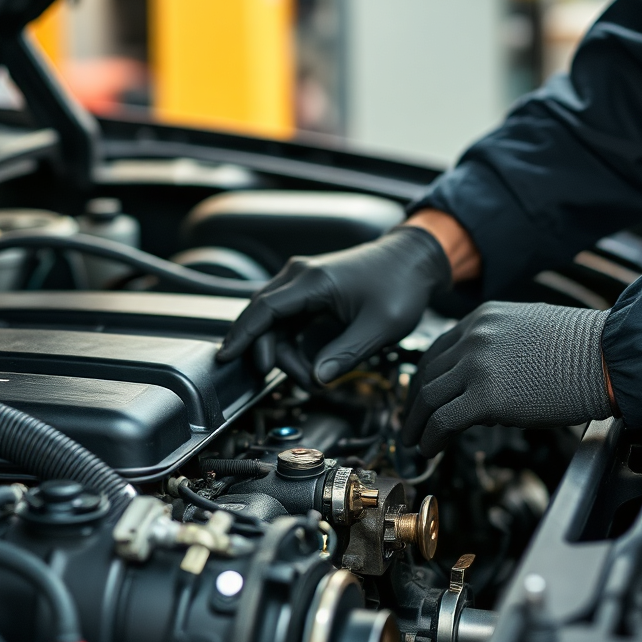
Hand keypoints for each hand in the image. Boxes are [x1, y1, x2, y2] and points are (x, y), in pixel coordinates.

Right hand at [216, 225, 451, 386]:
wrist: (414, 260)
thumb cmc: (401, 285)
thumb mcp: (380, 326)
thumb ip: (347, 353)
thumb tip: (318, 378)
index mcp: (313, 281)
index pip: (264, 309)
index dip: (243, 336)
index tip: (226, 357)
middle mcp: (299, 277)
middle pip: (264, 319)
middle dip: (275, 356)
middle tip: (306, 381)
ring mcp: (302, 283)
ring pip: (274, 323)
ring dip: (286, 353)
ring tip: (316, 375)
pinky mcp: (309, 293)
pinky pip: (287, 322)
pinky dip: (292, 345)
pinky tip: (310, 363)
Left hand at [401, 302, 613, 456]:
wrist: (611, 357)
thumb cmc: (584, 348)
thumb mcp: (528, 329)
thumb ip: (496, 345)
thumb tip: (479, 378)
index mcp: (483, 318)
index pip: (437, 350)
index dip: (424, 378)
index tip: (419, 398)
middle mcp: (473, 336)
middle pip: (427, 373)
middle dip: (413, 403)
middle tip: (410, 423)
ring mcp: (477, 365)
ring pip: (428, 397)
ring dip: (416, 423)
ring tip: (415, 441)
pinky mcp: (486, 397)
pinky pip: (443, 420)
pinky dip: (430, 437)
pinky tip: (430, 448)